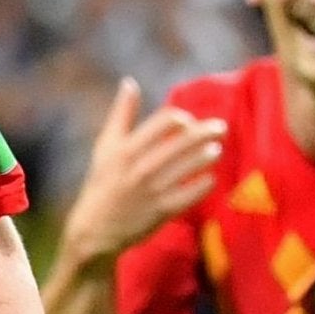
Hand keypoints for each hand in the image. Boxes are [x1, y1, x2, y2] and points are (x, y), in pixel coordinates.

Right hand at [61, 79, 226, 263]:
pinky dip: (203, 185)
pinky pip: (189, 195)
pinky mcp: (161, 212)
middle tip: (220, 128)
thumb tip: (129, 83)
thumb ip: (121, 114)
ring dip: (208, 155)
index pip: (165, 121)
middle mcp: (140, 168)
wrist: (94, 230)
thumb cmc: (101, 184)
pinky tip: (210, 178)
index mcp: (126, 148)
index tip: (188, 123)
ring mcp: (152, 190)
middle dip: (206, 132)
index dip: (183, 119)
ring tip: (216, 150)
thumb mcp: (105, 146)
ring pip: (189, 166)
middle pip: (183, 142)